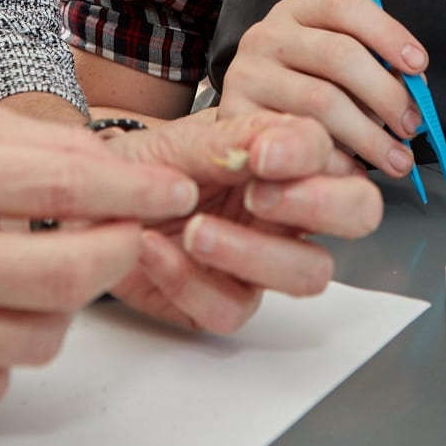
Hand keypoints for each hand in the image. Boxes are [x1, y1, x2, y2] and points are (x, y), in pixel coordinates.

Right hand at [0, 106, 199, 411]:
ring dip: (56, 307)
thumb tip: (131, 180)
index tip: (169, 194)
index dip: (131, 194)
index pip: (59, 189)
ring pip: (38, 341)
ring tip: (24, 270)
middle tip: (121, 237)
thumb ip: (46, 149)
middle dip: (116, 254)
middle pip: (64, 281)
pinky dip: (2, 351)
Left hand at [102, 108, 382, 333]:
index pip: (338, 158)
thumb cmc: (143, 165)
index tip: (264, 155)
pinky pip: (233, 307)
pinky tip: (154, 248)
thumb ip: (236, 138)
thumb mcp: (184, 138)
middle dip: (319, 206)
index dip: (311, 158)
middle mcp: (288, 211)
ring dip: (254, 253)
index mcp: (288, 161)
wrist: (88, 202)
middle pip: (358, 214)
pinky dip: (190, 280)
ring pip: (309, 274)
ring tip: (195, 231)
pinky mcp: (225, 301)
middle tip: (258, 196)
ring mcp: (262, 260)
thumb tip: (278, 143)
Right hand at [217, 0, 428, 176]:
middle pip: (339, 54)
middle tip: (410, 125)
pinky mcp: (235, 117)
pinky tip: (353, 168)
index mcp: (295, 13)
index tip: (418, 66)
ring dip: (369, 136)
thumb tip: (414, 90)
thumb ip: (372, 68)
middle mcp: (266, 36)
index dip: (388, 33)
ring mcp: (246, 75)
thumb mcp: (332, 67)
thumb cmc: (301, 92)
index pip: (345, 7)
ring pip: (322, 100)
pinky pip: (298, 139)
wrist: (244, 128)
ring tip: (395, 158)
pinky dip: (334, 159)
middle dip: (386, 94)